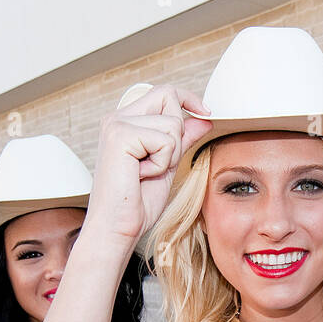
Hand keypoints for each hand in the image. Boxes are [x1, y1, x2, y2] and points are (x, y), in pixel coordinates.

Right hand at [84, 85, 212, 247]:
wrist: (117, 228)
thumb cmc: (136, 203)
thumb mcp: (167, 165)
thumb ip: (182, 140)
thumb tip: (202, 119)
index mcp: (124, 121)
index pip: (164, 93)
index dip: (188, 99)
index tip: (205, 112)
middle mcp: (117, 117)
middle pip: (168, 97)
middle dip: (178, 132)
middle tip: (160, 163)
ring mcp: (117, 125)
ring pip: (172, 123)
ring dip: (169, 154)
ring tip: (147, 172)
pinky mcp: (120, 136)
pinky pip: (166, 141)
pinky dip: (162, 163)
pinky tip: (141, 176)